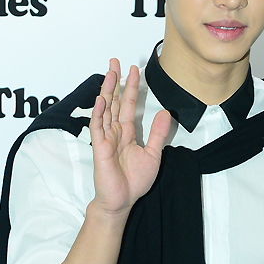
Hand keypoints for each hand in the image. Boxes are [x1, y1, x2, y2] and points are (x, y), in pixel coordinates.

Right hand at [89, 59, 170, 217]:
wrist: (122, 201)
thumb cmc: (134, 182)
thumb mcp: (153, 154)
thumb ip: (158, 133)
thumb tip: (166, 113)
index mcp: (126, 133)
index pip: (126, 105)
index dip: (130, 88)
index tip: (134, 70)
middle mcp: (114, 132)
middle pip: (113, 101)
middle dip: (115, 81)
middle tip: (115, 62)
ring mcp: (105, 139)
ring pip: (105, 109)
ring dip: (107, 91)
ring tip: (110, 73)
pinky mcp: (99, 148)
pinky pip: (98, 127)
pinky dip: (99, 113)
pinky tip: (101, 99)